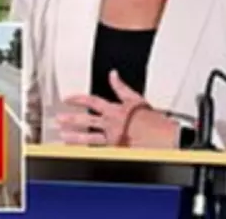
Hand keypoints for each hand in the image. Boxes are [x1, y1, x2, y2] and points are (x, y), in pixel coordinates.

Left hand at [57, 70, 179, 147]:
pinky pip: (99, 150)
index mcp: (116, 110)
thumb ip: (121, 87)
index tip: (67, 98)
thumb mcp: (137, 99)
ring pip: (89, 138)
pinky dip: (89, 151)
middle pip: (86, 120)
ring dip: (74, 137)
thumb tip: (113, 74)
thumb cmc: (156, 121)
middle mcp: (112, 124)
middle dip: (71, 119)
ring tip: (63, 137)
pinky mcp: (117, 149)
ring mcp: (113, 138)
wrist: (166, 138)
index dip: (78, 99)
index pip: (92, 101)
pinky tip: (81, 152)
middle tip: (58, 119)